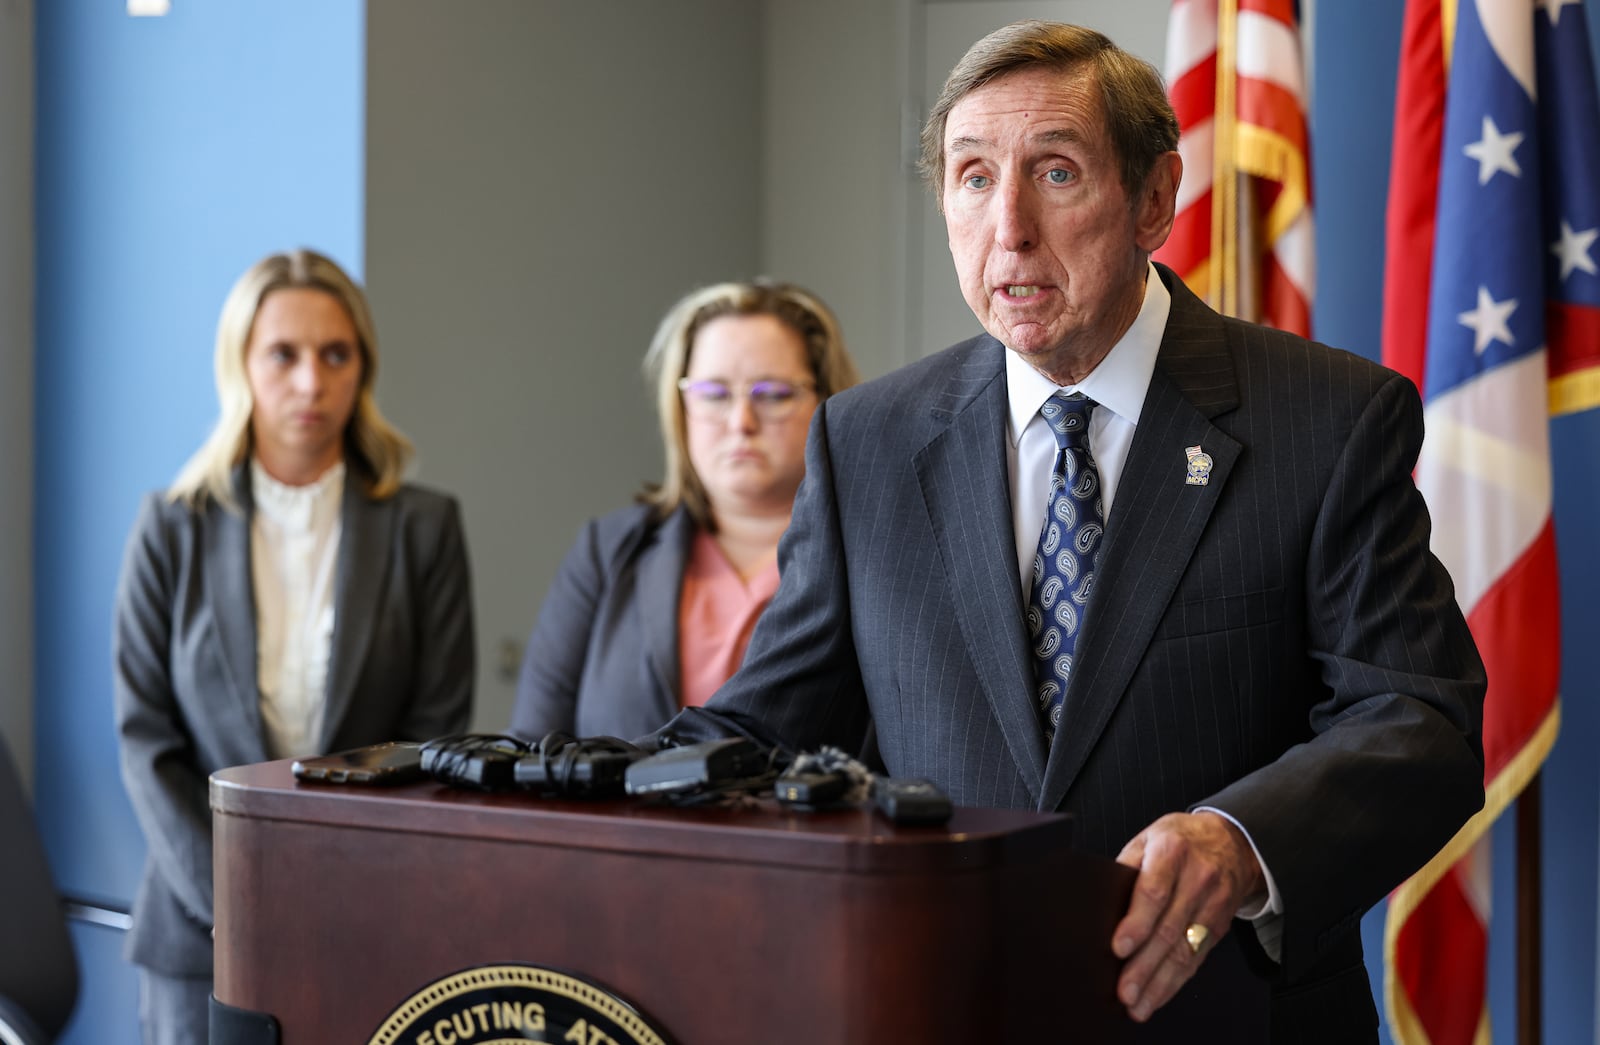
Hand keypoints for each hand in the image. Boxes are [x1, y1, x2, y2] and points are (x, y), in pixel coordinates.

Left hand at [1111, 811, 1264, 1021]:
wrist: (1232, 840)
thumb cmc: (1180, 840)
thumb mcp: (1148, 838)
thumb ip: (1127, 866)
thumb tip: (1102, 902)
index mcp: (1172, 852)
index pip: (1153, 893)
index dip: (1136, 924)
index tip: (1118, 948)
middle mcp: (1197, 879)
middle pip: (1169, 930)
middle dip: (1145, 966)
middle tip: (1124, 991)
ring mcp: (1212, 905)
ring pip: (1185, 951)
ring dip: (1160, 983)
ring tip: (1138, 1005)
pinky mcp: (1219, 926)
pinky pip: (1197, 959)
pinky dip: (1176, 981)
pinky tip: (1159, 995)